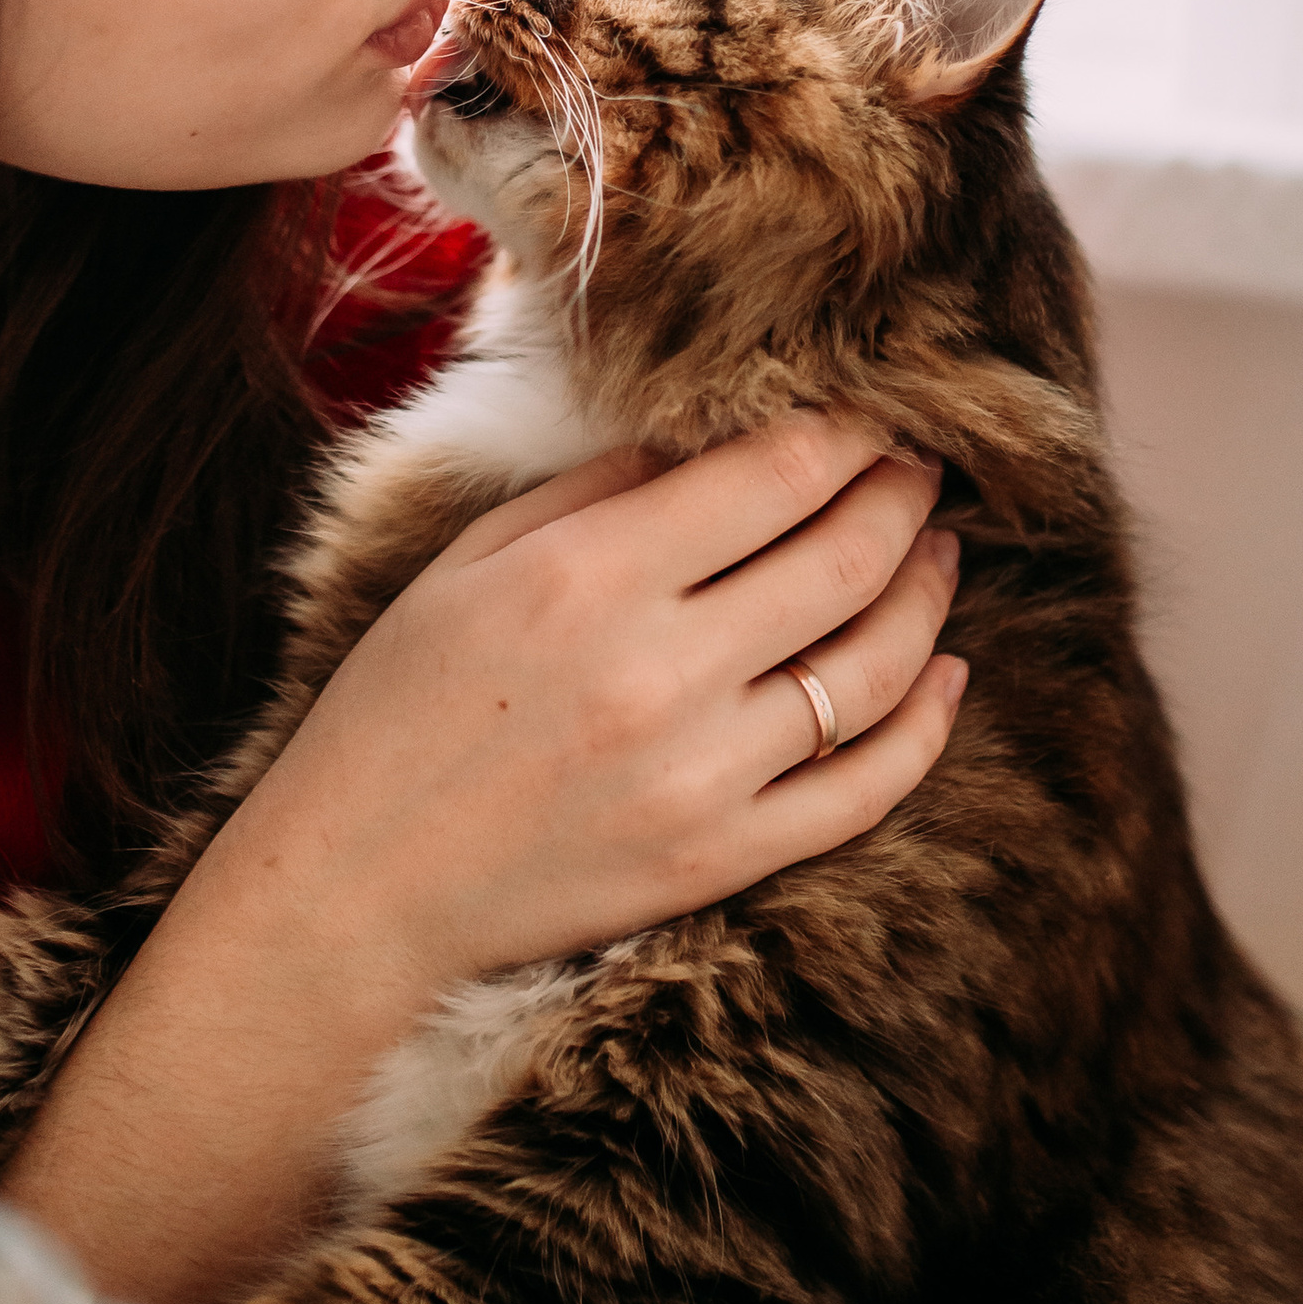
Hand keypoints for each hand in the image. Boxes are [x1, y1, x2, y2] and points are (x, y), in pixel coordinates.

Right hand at [213, 414, 966, 999]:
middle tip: (923, 466)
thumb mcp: (469, 564)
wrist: (354, 890)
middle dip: (904, 494)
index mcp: (590, 577)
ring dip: (929, 595)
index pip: (775, 474)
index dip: (848, 433)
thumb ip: (595, 490)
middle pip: (846, 557)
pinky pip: (866, 789)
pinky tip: (948, 677)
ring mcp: (701, 776)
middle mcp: (660, 672)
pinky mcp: (720, 860)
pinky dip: (927, 727)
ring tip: (939, 552)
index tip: (872, 413)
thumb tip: (707, 436)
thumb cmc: (396, 710)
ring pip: (876, 667)